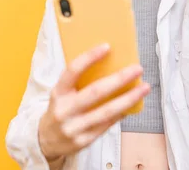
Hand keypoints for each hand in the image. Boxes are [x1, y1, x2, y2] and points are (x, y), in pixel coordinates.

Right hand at [38, 43, 149, 162]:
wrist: (45, 140)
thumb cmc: (60, 109)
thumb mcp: (62, 93)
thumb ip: (79, 81)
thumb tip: (109, 65)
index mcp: (58, 93)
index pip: (73, 71)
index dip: (89, 57)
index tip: (107, 47)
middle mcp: (64, 110)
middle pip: (95, 92)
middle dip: (119, 79)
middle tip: (137, 69)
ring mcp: (74, 127)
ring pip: (106, 111)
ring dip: (128, 98)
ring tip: (144, 88)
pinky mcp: (84, 141)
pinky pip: (107, 124)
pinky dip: (122, 113)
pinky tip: (132, 104)